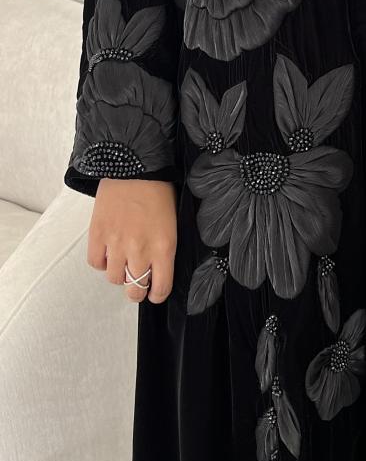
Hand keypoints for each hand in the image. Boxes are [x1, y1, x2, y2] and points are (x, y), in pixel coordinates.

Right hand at [87, 179, 177, 304]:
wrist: (134, 166)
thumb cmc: (158, 189)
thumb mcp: (174, 221)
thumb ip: (166, 248)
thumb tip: (161, 269)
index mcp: (164, 246)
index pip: (161, 288)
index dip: (157, 294)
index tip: (155, 292)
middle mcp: (140, 249)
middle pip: (134, 289)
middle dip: (137, 291)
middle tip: (138, 284)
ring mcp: (116, 243)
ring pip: (114, 278)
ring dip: (119, 273)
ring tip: (123, 261)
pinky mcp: (97, 235)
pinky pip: (96, 263)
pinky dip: (101, 261)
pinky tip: (109, 251)